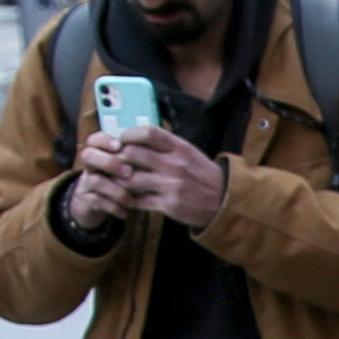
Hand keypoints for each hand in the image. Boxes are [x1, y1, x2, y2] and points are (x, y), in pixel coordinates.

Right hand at [62, 131, 137, 240]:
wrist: (96, 204)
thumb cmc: (120, 180)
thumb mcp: (128, 167)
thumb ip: (138, 158)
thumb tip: (158, 154)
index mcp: (100, 153)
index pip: (95, 139)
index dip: (105, 141)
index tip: (120, 146)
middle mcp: (90, 166)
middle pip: (88, 155)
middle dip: (109, 162)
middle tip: (128, 172)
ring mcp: (86, 183)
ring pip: (95, 181)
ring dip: (116, 190)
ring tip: (131, 199)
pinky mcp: (86, 201)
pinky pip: (96, 201)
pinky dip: (112, 207)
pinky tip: (125, 212)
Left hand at [95, 124, 228, 229]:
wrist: (224, 201)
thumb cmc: (201, 174)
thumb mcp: (188, 152)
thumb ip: (164, 145)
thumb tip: (134, 137)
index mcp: (180, 148)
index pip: (148, 132)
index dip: (129, 134)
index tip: (122, 140)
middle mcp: (175, 165)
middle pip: (132, 154)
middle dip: (118, 158)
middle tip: (114, 162)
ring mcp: (171, 186)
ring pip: (130, 179)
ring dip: (119, 180)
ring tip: (118, 180)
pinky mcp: (169, 205)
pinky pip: (138, 201)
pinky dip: (128, 199)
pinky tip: (128, 197)